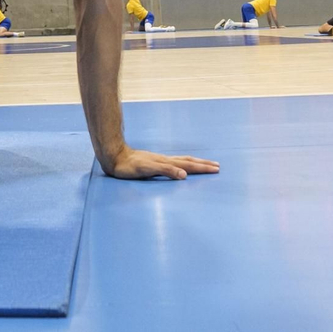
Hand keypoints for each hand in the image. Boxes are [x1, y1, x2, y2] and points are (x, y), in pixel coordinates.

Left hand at [104, 145, 219, 179]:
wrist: (115, 158)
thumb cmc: (129, 167)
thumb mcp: (147, 170)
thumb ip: (166, 171)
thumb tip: (184, 175)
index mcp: (166, 162)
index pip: (189, 165)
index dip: (202, 167)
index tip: (216, 169)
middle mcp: (165, 160)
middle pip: (188, 161)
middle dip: (203, 164)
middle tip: (217, 166)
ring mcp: (160, 160)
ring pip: (182, 160)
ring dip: (195, 163)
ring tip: (205, 164)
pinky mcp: (155, 163)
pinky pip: (175, 163)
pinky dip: (184, 164)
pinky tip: (181, 167)